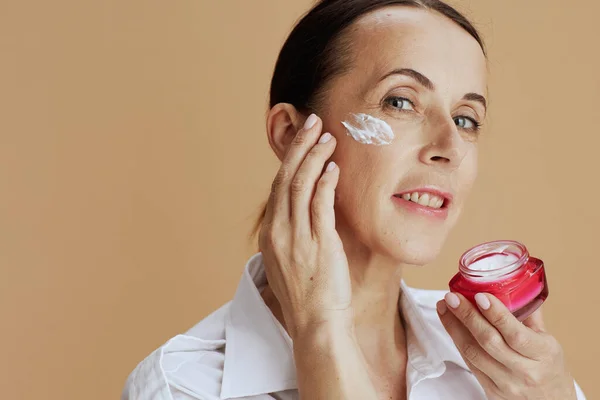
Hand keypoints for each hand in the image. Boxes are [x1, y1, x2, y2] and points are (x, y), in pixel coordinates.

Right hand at [259, 114, 351, 339]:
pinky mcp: (318, 244)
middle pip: (286, 178)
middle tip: (312, 122)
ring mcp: (296, 238)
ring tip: (326, 136)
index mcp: (270, 235)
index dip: (291, 159)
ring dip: (314, 157)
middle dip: (300, 146)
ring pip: (300, 185)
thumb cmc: (308, 294)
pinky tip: (334, 166)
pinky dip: (325, 182)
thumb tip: (306, 209)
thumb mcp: (290, 260)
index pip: (278, 187)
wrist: (315, 324)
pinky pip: (319, 204)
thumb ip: (293, 233)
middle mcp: (278, 232)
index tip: (303, 139)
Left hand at [437, 292, 576, 399]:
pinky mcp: (491, 391)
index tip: (479, 295)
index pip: (515, 333)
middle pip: (488, 341)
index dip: (495, 313)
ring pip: (473, 353)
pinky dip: (457, 341)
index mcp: (543, 354)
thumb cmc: (550, 369)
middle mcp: (524, 371)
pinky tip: (451, 325)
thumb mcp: (549, 341)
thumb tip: (513, 284)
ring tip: (444, 307)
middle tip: (452, 297)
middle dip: (466, 316)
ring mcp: (506, 383)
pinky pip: (469, 363)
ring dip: (454, 327)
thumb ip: (529, 314)